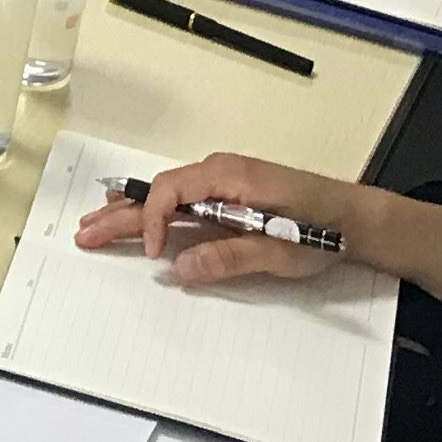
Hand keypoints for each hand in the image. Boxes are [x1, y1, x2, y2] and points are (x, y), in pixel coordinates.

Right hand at [73, 153, 354, 289]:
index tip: (155, 255)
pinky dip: (154, 211)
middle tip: (86, 233)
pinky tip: (135, 215)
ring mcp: (223, 183)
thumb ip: (227, 256)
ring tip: (96, 224)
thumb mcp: (278, 251)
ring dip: (131, 212)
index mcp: (229, 177)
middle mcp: (219, 173)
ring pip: (165, 196)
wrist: (355, 218)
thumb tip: (178, 269)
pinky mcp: (229, 195)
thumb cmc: (322, 231)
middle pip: (159, 193)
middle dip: (121, 214)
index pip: (172, 192)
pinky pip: (182, 200)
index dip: (154, 222)